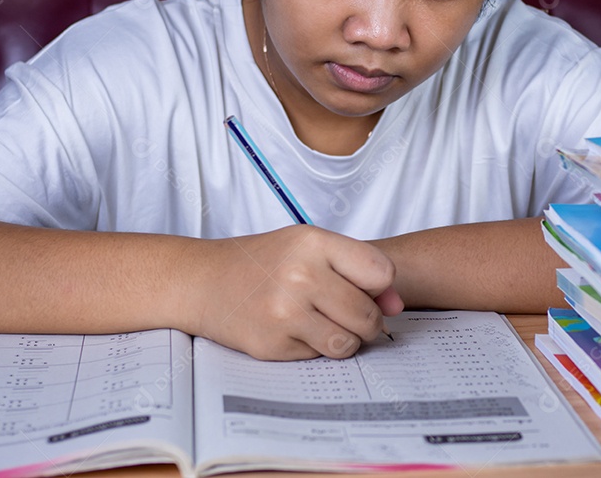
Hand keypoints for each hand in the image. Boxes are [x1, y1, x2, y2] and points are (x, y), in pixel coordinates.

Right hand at [185, 225, 402, 360]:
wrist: (204, 281)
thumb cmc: (263, 261)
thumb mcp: (310, 247)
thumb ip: (357, 269)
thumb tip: (396, 306)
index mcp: (314, 242)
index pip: (381, 273)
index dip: (381, 287)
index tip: (366, 288)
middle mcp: (301, 275)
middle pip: (368, 315)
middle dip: (367, 321)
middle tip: (348, 314)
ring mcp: (285, 312)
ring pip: (348, 344)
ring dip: (345, 340)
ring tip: (327, 324)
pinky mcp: (273, 344)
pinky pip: (318, 357)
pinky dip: (315, 348)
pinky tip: (296, 330)